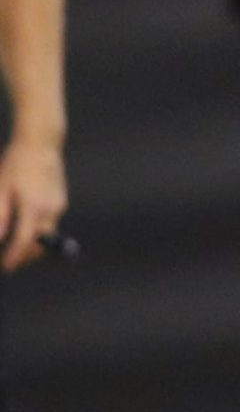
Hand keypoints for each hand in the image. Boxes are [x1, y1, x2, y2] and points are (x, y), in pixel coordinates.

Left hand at [0, 134, 66, 274]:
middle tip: (11, 261)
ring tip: (16, 244)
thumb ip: (1, 215)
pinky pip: (50, 222)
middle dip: (26, 256)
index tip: (7, 267)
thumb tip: (0, 237)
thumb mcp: (2, 188)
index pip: (24, 241)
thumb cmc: (16, 163)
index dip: (15, 257)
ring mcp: (59, 206)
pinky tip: (26, 223)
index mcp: (33, 207)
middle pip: (41, 244)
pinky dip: (38, 229)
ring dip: (33, 243)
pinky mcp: (61, 202)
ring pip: (47, 235)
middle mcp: (51, 210)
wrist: (41, 143)